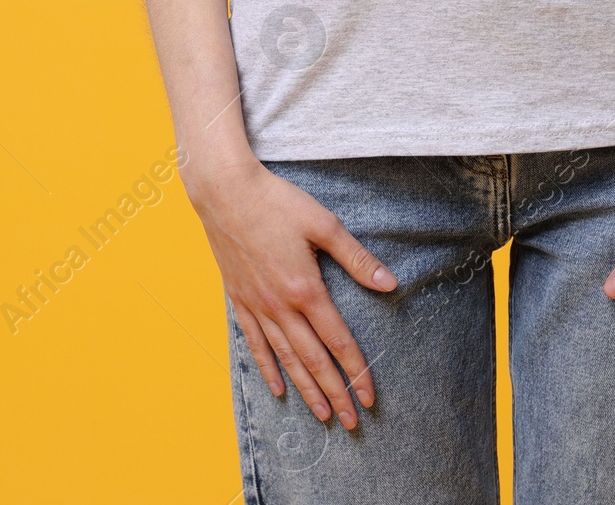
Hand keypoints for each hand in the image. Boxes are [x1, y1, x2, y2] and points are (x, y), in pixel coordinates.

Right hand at [190, 160, 396, 427]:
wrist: (225, 192)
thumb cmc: (277, 202)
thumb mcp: (324, 224)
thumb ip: (356, 258)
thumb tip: (390, 283)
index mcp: (305, 289)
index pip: (337, 341)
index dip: (356, 371)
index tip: (370, 397)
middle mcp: (280, 306)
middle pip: (313, 360)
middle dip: (335, 393)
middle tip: (352, 422)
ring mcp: (257, 306)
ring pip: (285, 359)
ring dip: (306, 389)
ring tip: (322, 415)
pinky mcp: (239, 300)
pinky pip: (255, 344)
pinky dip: (269, 368)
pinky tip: (278, 387)